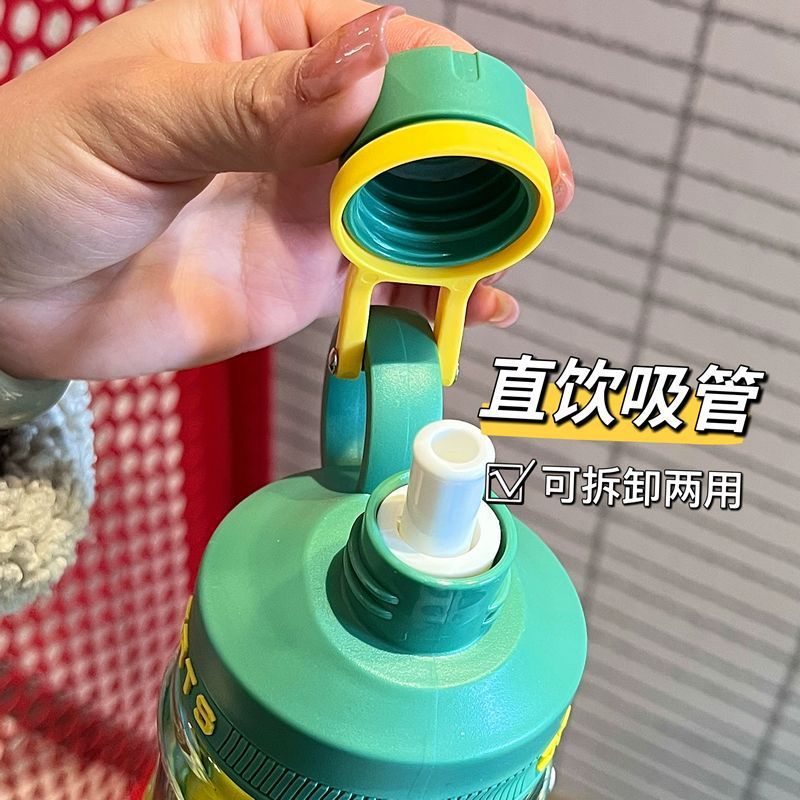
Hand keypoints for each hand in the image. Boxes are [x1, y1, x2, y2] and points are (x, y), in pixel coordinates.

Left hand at [0, 0, 573, 379]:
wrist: (2, 293)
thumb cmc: (36, 173)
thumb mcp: (139, 118)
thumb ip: (257, 102)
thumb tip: (372, 67)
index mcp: (266, 49)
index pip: (390, 52)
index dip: (462, 89)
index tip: (512, 133)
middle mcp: (301, 125)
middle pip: (421, 133)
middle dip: (490, 161)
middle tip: (543, 197)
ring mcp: (306, 206)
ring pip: (413, 211)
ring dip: (471, 233)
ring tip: (517, 257)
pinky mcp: (302, 278)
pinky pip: (383, 283)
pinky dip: (431, 296)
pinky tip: (472, 308)